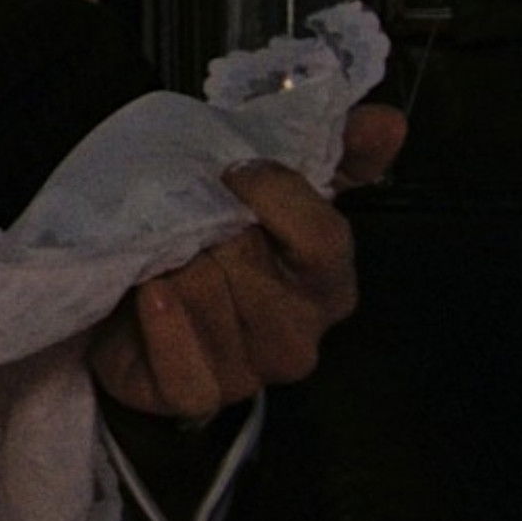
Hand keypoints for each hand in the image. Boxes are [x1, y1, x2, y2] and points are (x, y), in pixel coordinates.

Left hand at [84, 103, 403, 419]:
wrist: (132, 295)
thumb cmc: (212, 237)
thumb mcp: (271, 184)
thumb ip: (336, 151)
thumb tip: (389, 122)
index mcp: (329, 282)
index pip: (324, 239)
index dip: (274, 198)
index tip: (232, 171)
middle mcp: (299, 336)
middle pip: (250, 265)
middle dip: (206, 230)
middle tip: (182, 220)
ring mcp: (250, 374)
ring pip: (205, 299)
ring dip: (170, 264)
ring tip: (157, 255)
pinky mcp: (198, 398)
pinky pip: (184, 368)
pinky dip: (161, 326)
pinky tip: (148, 295)